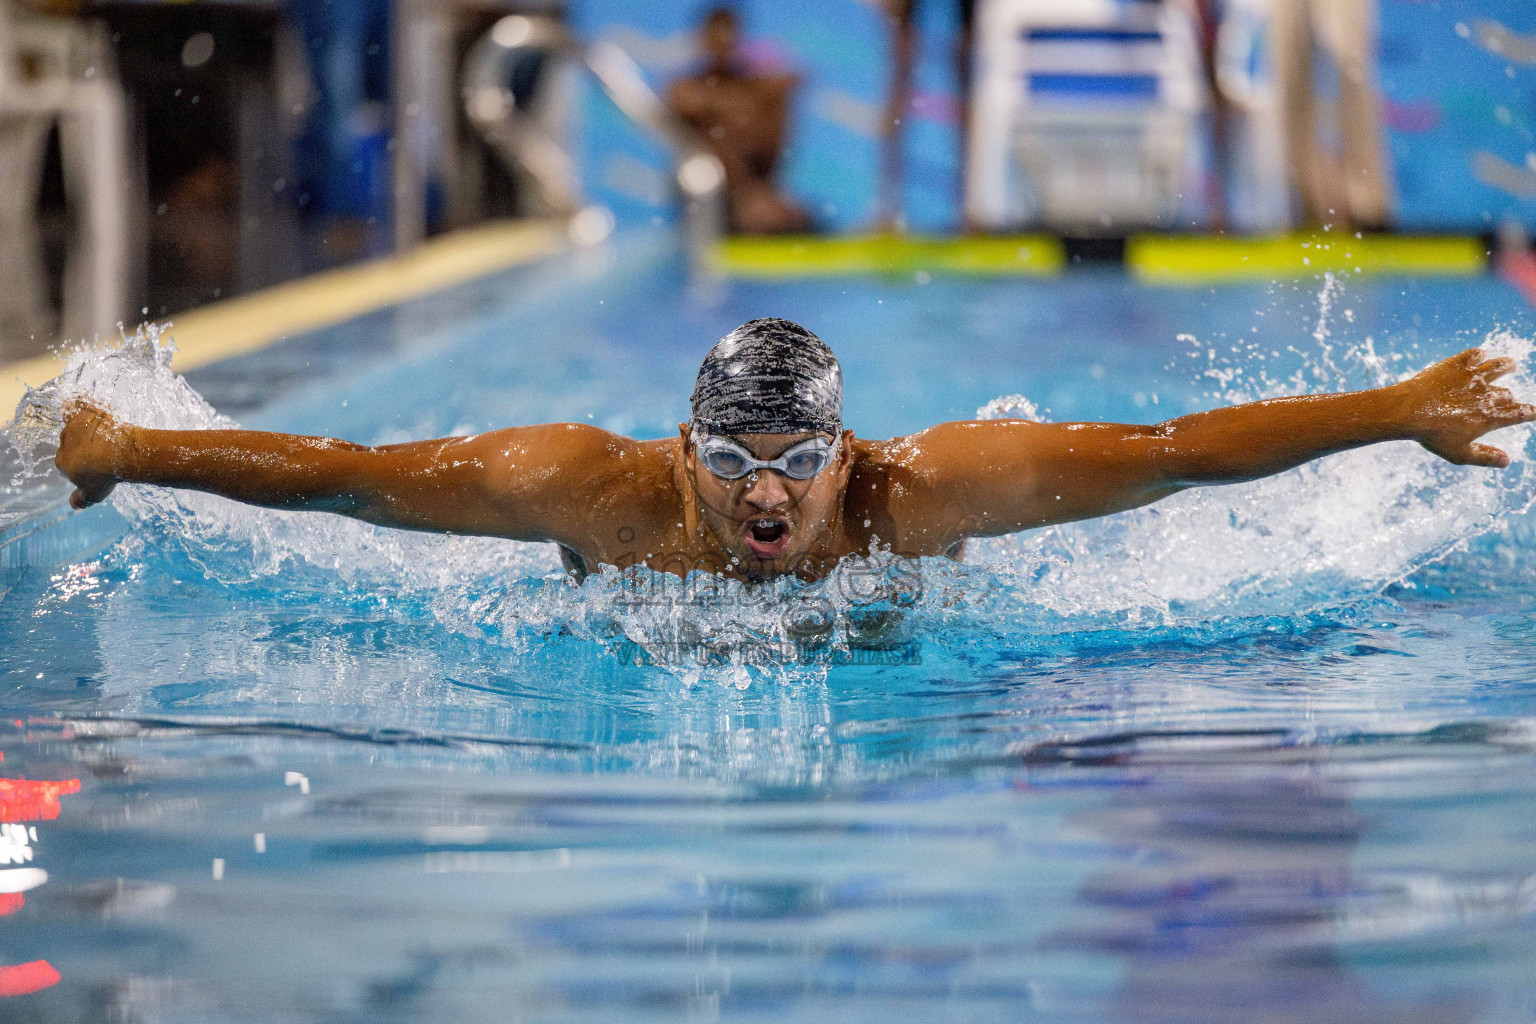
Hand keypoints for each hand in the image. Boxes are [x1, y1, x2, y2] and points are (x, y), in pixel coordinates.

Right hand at [55, 402, 130, 508]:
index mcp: (61, 462)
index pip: (68, 462)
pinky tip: (85, 400)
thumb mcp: (93, 494)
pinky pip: (80, 403)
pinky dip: (80, 401)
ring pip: (75, 424)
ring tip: (104, 434)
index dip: (83, 465)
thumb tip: (74, 504)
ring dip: (85, 426)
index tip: (98, 468)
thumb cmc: (106, 476)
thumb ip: (81, 499)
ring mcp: (75, 426)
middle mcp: (64, 442)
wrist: (120, 454)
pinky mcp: (88, 412)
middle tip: (106, 453)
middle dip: (85, 447)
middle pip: (72, 443)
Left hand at [1398, 348, 1535, 467]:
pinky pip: (1472, 355)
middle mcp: (1487, 394)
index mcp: (1490, 417)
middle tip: (1506, 399)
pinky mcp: (1456, 365)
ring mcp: (1472, 376)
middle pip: (1505, 394)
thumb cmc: (1432, 435)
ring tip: (1510, 364)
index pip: (1519, 414)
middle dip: (1507, 398)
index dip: (1530, 413)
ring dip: (1505, 366)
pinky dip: (1478, 354)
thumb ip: (1484, 457)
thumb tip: (1506, 462)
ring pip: (1497, 367)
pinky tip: (1480, 354)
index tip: (1533, 413)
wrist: (1407, 410)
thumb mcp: (1459, 454)